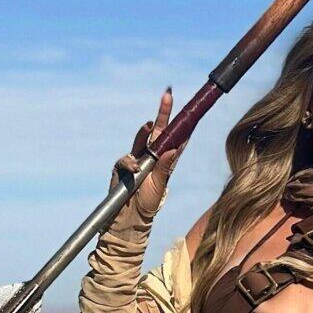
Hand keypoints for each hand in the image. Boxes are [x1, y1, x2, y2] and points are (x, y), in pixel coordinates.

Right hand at [112, 86, 178, 221]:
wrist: (130, 216)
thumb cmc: (148, 202)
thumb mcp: (160, 185)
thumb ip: (165, 168)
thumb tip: (173, 149)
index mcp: (166, 159)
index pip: (176, 138)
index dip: (182, 124)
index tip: (189, 110)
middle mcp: (152, 155)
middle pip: (159, 130)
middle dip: (162, 113)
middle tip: (167, 96)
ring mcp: (137, 158)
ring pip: (142, 139)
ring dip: (145, 131)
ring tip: (150, 125)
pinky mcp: (123, 165)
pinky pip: (126, 158)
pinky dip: (130, 163)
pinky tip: (135, 169)